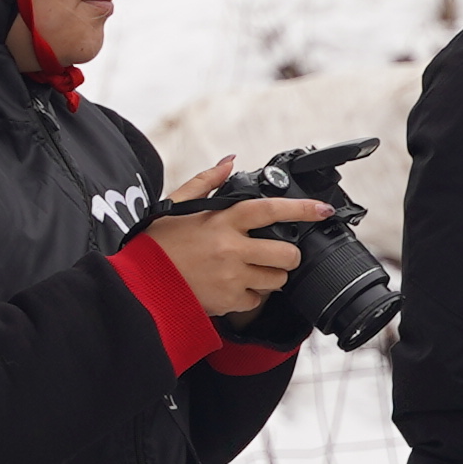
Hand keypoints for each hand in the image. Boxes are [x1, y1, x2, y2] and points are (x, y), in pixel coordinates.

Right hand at [146, 161, 327, 321]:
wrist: (139, 285)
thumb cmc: (157, 244)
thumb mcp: (176, 206)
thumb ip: (206, 182)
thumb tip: (229, 162)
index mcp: (221, 220)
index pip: (271, 210)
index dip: (303, 209)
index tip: (323, 210)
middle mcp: (231, 249)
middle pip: (286, 253)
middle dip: (288, 254)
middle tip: (276, 253)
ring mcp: (232, 277)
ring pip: (277, 279)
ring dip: (271, 275)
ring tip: (250, 270)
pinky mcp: (229, 302)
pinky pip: (257, 300)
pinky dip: (251, 295)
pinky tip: (233, 286)